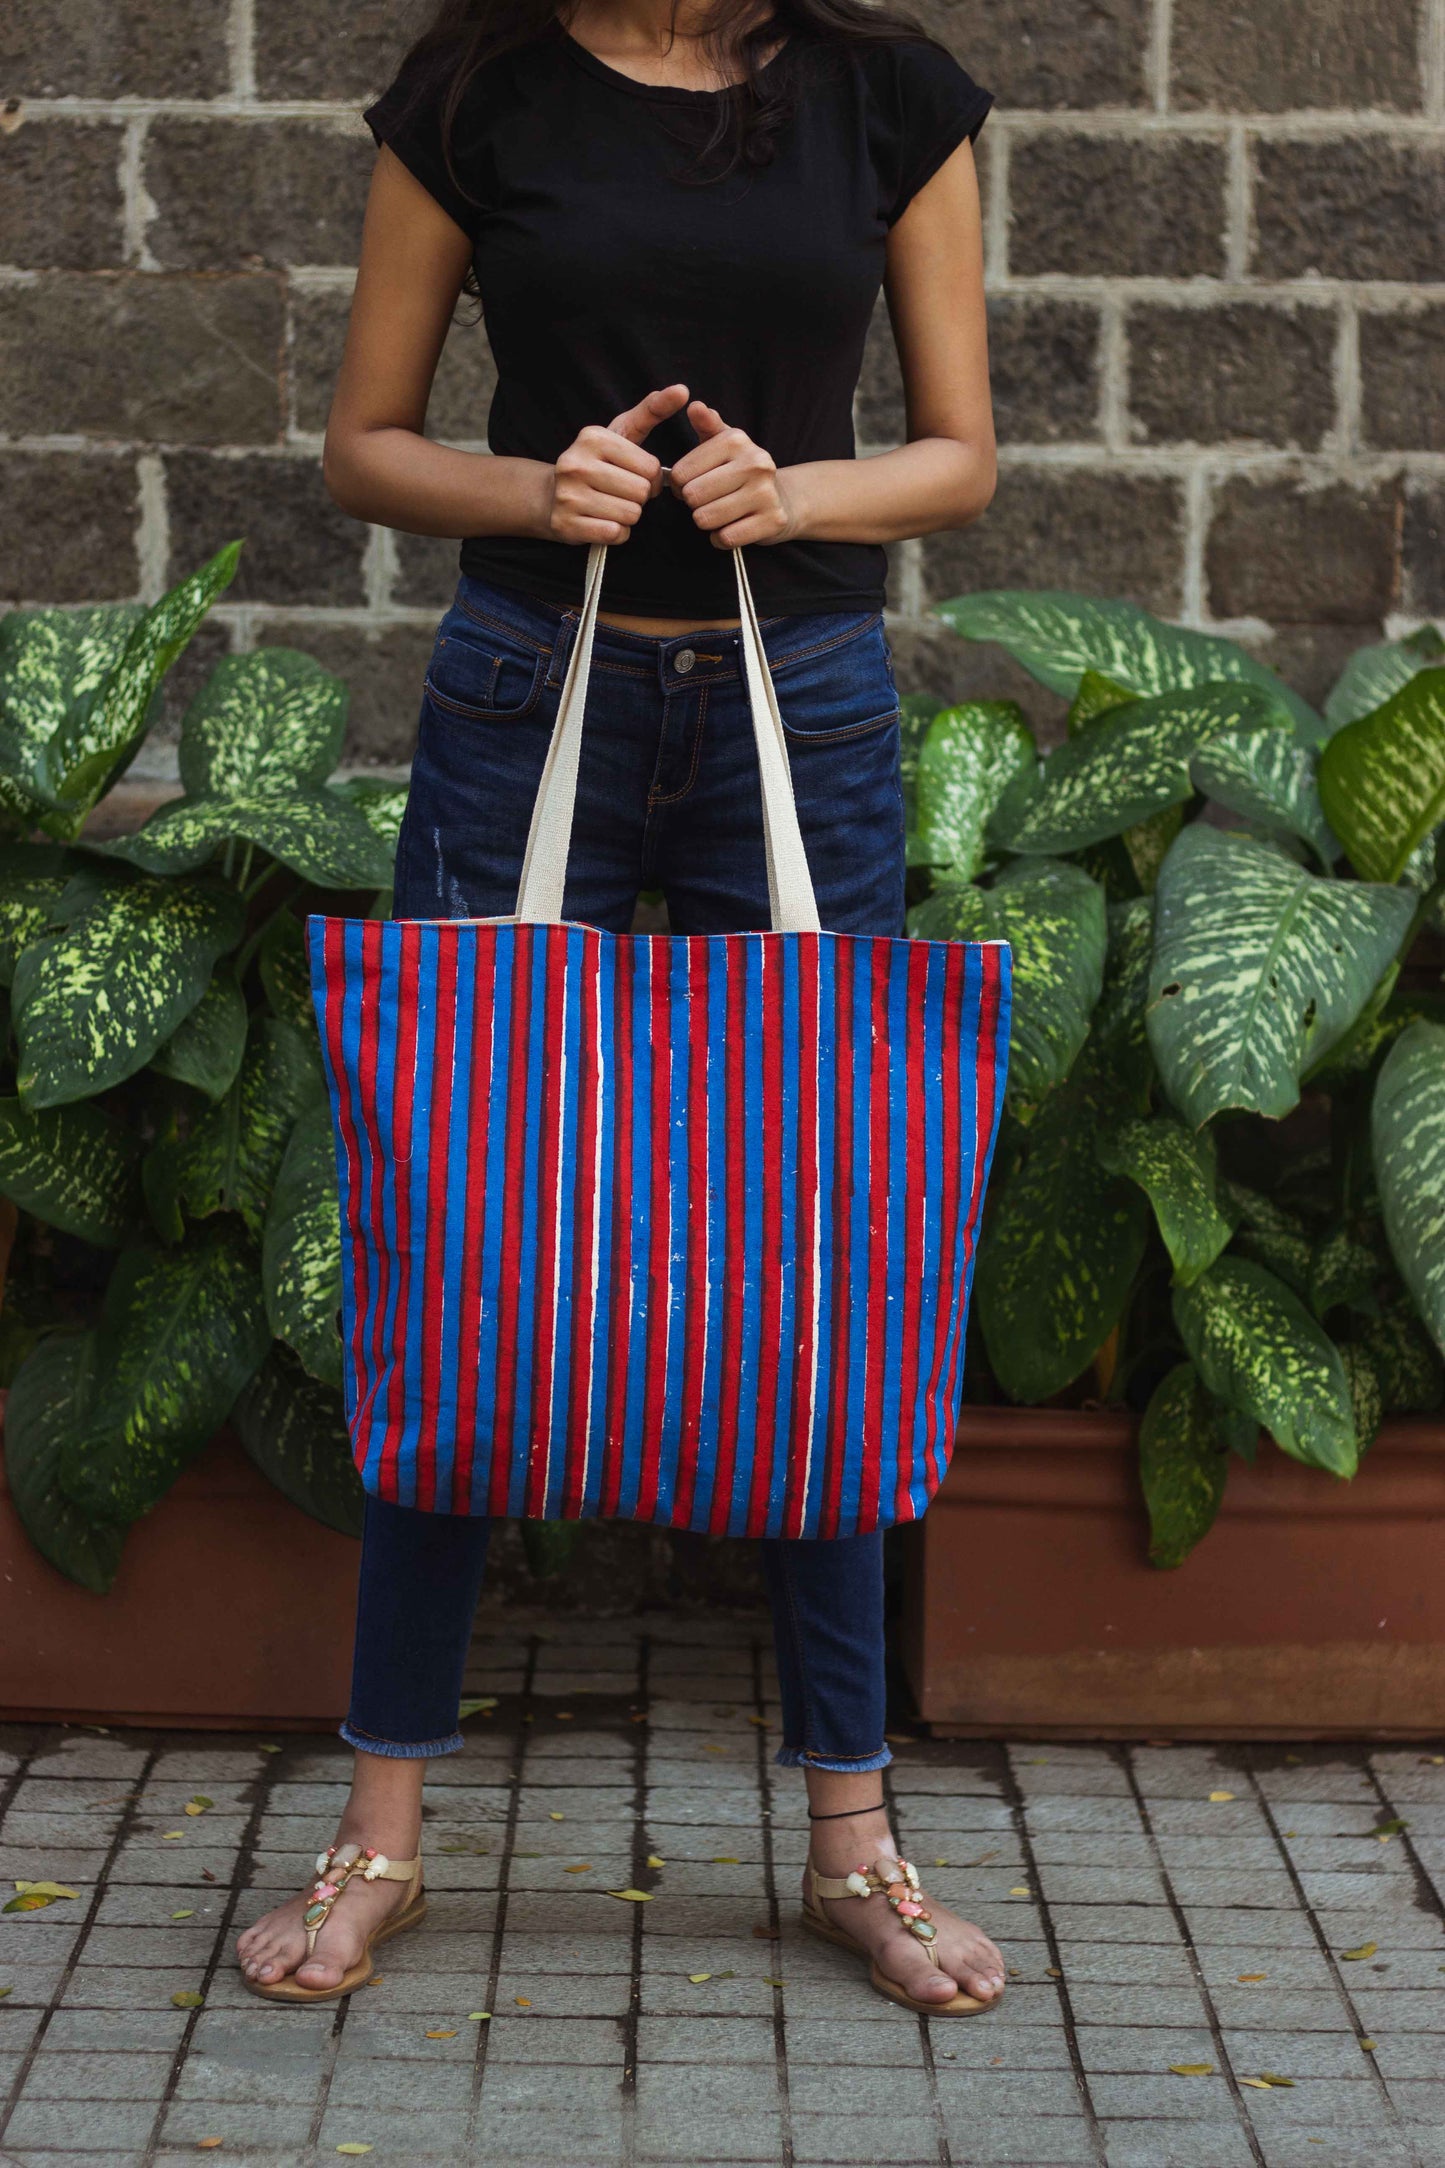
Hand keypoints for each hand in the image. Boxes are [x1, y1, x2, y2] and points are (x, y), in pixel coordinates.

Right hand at [544, 384, 689, 544]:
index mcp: (593, 437)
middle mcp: (576, 463)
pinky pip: (615, 534)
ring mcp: (568, 495)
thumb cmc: (597, 463)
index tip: (635, 476)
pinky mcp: (566, 524)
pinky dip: (617, 532)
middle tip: (622, 493)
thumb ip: (653, 410)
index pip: (650, 468)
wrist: (550, 496)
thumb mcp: (622, 432)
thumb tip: (682, 390)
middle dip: (639, 498)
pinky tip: (602, 521)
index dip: (651, 478)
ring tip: (611, 506)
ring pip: (630, 515)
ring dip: (629, 516)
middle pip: (641, 493)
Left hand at [669, 400, 796, 547]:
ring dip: (706, 522)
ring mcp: (766, 493)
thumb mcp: (724, 443)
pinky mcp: (772, 521)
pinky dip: (721, 538)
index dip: (678, 485)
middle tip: (706, 501)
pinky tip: (731, 527)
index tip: (690, 484)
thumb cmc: (742, 470)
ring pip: (707, 518)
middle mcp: (755, 463)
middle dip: (693, 504)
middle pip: (693, 496)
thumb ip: (706, 425)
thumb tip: (695, 407)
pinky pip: (726, 538)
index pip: (681, 473)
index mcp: (736, 441)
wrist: (784, 497)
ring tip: (719, 513)